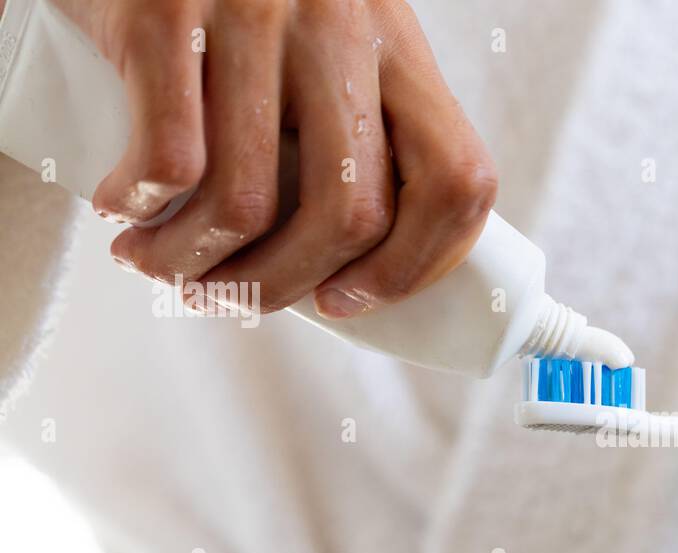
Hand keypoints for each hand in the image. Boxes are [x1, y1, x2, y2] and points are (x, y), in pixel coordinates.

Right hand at [55, 0, 496, 316]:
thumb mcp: (324, 43)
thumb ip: (350, 125)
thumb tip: (346, 263)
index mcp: (397, 47)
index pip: (457, 181)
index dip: (417, 266)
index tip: (348, 299)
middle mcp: (342, 25)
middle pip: (351, 215)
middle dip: (282, 285)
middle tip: (229, 296)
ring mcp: (257, 14)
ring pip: (250, 206)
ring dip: (194, 264)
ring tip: (159, 263)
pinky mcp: (167, 9)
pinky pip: (172, 160)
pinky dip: (140, 208)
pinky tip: (121, 207)